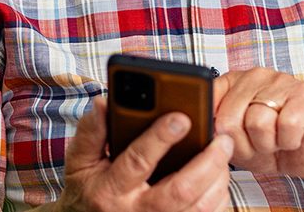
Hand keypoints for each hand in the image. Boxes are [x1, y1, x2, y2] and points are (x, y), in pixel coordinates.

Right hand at [43, 97, 233, 211]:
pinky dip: (218, 196)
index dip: (160, 139)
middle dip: (207, 162)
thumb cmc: (88, 189)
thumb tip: (103, 103)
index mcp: (110, 189)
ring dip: (217, 177)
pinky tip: (218, 174)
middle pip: (180, 190)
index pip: (138, 162)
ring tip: (223, 151)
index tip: (182, 117)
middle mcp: (135, 210)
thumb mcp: (79, 161)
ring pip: (198, 206)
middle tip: (222, 138)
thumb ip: (91, 132)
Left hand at [213, 69, 303, 187]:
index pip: (207, 100)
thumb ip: (216, 130)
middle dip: (244, 144)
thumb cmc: (272, 145)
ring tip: (278, 139)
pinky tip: (294, 137)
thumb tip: (204, 126)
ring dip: (268, 144)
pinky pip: (286, 125)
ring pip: (257, 122)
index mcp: (234, 82)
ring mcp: (282, 81)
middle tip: (261, 143)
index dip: (217, 130)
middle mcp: (256, 75)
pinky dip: (289, 141)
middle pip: (229, 118)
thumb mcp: (235, 141)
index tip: (231, 138)